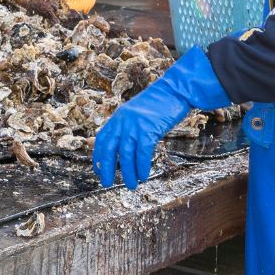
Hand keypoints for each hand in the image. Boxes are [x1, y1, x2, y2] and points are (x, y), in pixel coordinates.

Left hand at [91, 49, 231, 188]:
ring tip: (131, 185)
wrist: (175, 90)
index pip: (102, 139)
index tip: (98, 170)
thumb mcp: (136, 113)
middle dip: (107, 169)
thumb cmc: (159, 103)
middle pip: (109, 149)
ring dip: (128, 172)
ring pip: (126, 155)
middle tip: (107, 184)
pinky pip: (142, 153)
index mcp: (118, 117)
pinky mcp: (149, 130)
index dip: (98, 156)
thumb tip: (123, 147)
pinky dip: (142, 167)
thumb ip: (128, 126)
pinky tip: (143, 175)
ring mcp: (135, 125)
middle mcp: (123, 121)